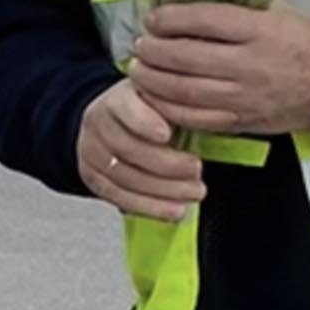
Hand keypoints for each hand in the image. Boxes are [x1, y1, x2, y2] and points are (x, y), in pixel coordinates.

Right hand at [77, 77, 207, 220]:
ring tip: (193, 193)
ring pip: (123, 176)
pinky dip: (148, 207)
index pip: (125, 109)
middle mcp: (98, 122)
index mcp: (118, 98)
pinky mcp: (92, 177)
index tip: (168, 134)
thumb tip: (218, 121)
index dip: (144, 122)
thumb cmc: (151, 111)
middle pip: (128, 148)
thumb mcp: (166, 100)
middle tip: (197, 172)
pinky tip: (173, 211)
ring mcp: (91, 151)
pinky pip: (118, 197)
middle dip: (166, 165)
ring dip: (162, 191)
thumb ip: (181, 109)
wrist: (116, 123)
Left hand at [130, 2, 309, 137]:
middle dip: (153, 50)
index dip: (170, 18)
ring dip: (153, 80)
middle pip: (186, 57)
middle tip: (139, 45)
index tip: (153, 18)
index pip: (204, 20)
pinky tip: (154, 99)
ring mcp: (246, 97)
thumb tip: (188, 9)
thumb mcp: (278, 15)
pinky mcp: (243, 121)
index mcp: (262, 30)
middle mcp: (252, 64)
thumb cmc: (309, 44)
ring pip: (184, 91)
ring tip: (139, 70)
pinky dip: (167, 109)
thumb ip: (236, 14)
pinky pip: (195, 118)